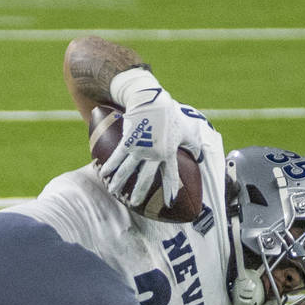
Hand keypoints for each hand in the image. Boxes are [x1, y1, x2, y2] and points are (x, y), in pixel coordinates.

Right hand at [99, 69, 203, 208]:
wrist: (154, 102)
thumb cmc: (172, 115)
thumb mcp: (187, 130)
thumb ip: (194, 145)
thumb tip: (200, 158)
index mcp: (169, 153)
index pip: (170, 176)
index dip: (170, 190)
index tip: (169, 203)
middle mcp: (154, 154)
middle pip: (146, 178)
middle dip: (139, 191)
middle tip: (133, 202)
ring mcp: (140, 148)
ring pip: (128, 170)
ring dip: (119, 182)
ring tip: (112, 191)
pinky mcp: (128, 141)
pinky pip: (118, 156)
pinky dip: (110, 165)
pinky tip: (104, 173)